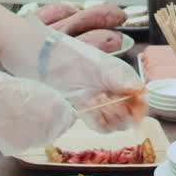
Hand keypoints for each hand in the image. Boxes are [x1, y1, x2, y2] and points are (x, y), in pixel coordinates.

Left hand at [0, 17, 146, 132]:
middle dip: (123, 113)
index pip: (140, 96)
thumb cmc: (63, 51)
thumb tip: (138, 89)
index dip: (140, 107)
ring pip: (115, 121)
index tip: (136, 115)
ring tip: (94, 103)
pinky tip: (86, 108)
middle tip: (108, 103)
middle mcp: (111, 87)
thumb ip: (117, 76)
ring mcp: (97, 98)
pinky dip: (96, 121)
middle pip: (130, 112)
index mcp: (119, 73)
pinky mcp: (82, 108)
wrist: (35, 56)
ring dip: (109, 118)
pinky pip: (98, 124)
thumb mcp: (94, 62)